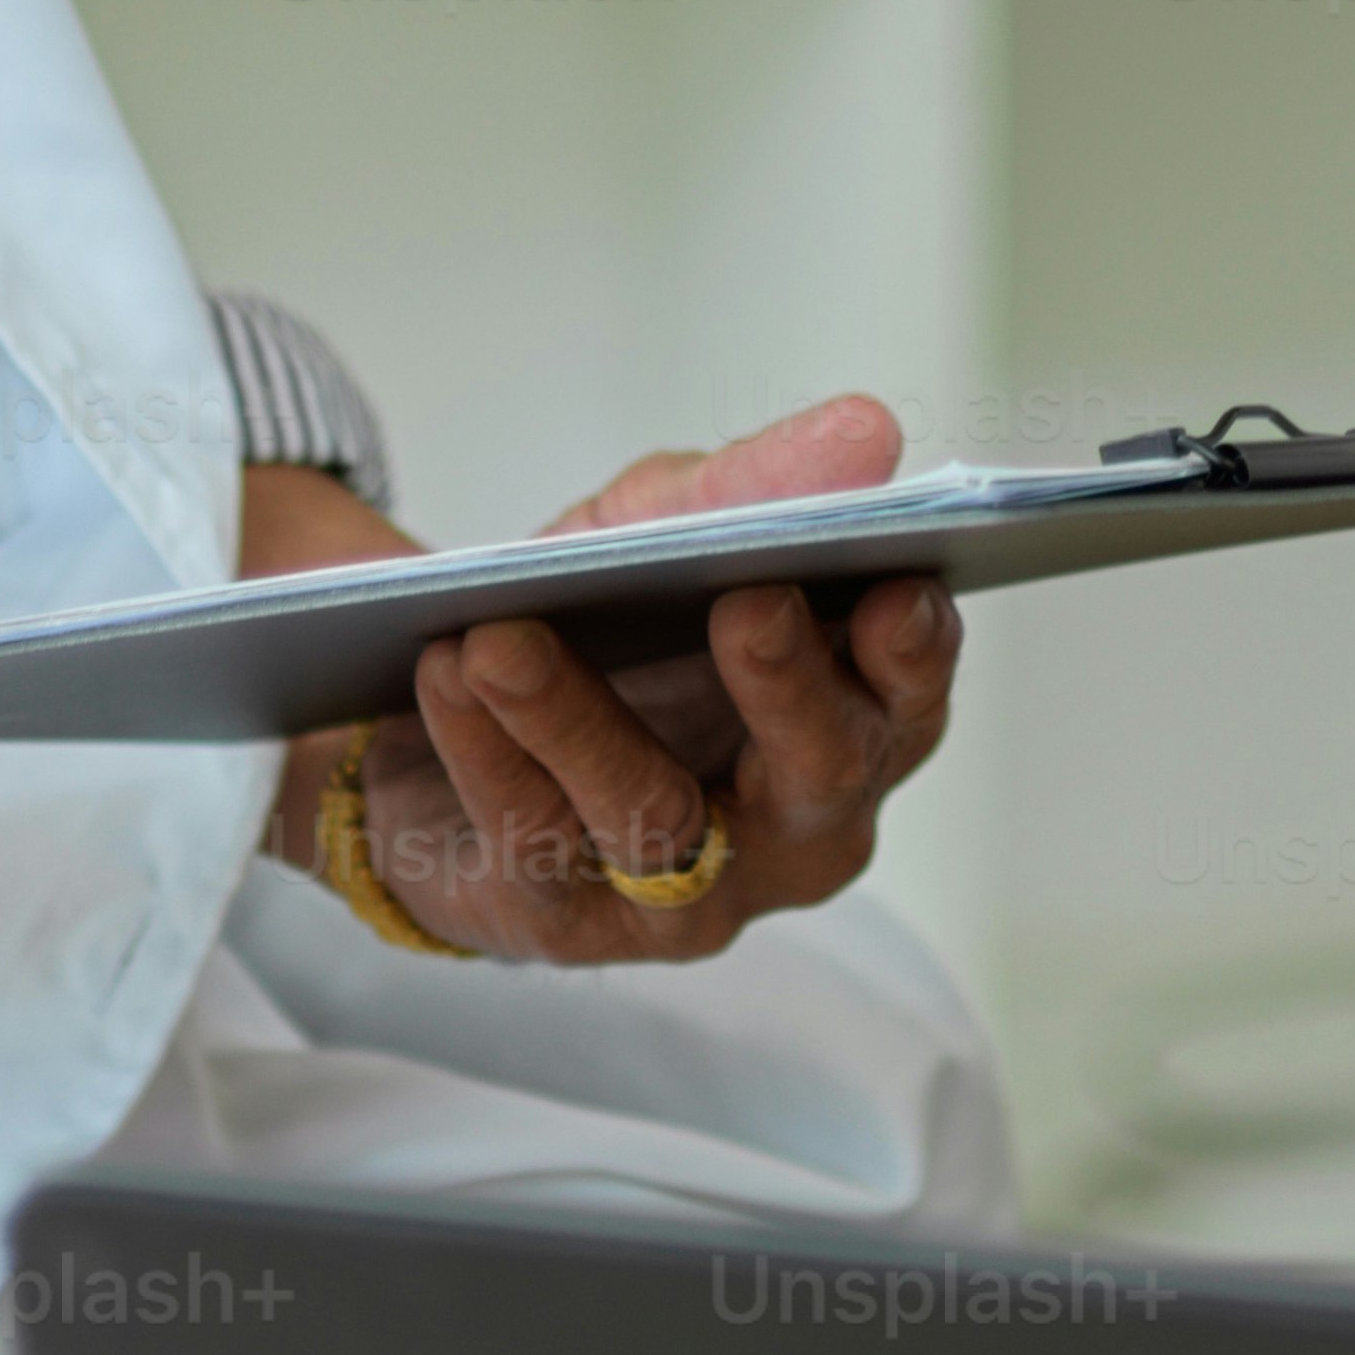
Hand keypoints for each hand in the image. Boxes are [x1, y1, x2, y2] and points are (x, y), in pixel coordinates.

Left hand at [259, 394, 960, 970]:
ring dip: (577, 719)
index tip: (893, 588)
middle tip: (748, 602)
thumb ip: (753, 486)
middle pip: (819, 773)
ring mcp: (686, 894)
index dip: (913, 652)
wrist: (441, 723)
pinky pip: (534, 837)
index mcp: (850, 726)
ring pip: (654, 815)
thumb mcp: (660, 530)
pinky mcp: (567, 922)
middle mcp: (793, 828)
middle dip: (788, 687)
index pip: (910, 697)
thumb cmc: (598, 626)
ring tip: (501, 637)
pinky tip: (448, 675)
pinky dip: (487, 748)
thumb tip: (866, 431)